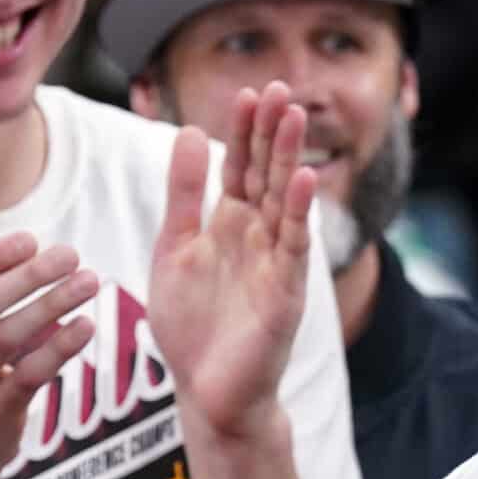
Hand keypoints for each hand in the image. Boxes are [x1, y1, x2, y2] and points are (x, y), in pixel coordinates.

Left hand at [150, 83, 315, 442]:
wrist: (208, 392)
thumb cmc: (193, 327)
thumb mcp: (174, 250)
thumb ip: (182, 196)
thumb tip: (191, 133)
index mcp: (229, 225)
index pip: (239, 166)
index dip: (242, 131)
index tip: (246, 92)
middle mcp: (257, 237)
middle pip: (265, 173)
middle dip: (271, 132)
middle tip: (278, 86)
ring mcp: (275, 263)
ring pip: (284, 200)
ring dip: (290, 158)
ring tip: (294, 115)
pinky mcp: (285, 293)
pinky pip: (293, 246)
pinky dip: (297, 212)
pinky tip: (303, 179)